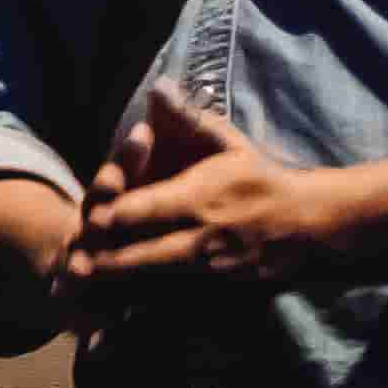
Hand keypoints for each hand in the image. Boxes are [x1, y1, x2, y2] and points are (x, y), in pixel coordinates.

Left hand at [68, 85, 354, 294]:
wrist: (314, 222)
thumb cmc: (263, 178)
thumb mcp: (229, 143)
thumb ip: (189, 117)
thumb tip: (158, 85)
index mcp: (197, 198)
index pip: (145, 210)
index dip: (115, 216)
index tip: (88, 220)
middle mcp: (200, 235)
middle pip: (144, 253)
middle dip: (108, 260)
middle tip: (73, 265)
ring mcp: (213, 265)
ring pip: (160, 277)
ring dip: (125, 281)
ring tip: (90, 284)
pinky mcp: (224, 285)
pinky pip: (183, 292)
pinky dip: (156, 295)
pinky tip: (129, 303)